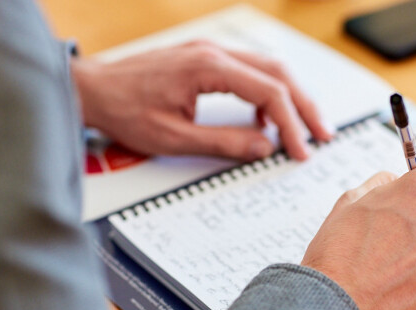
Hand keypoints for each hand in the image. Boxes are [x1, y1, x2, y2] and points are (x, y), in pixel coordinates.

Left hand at [72, 41, 330, 160]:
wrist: (92, 90)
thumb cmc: (123, 110)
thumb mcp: (174, 138)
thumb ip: (224, 143)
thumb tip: (264, 147)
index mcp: (208, 68)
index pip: (268, 92)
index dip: (291, 124)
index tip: (302, 150)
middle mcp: (214, 53)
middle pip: (278, 73)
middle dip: (305, 106)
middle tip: (323, 134)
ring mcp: (211, 53)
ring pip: (268, 68)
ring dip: (291, 96)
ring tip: (305, 126)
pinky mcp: (205, 60)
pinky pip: (250, 70)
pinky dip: (267, 92)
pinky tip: (265, 117)